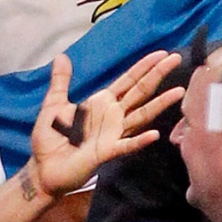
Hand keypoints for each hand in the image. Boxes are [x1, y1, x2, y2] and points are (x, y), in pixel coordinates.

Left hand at [26, 51, 185, 199]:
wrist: (43, 168)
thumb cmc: (50, 138)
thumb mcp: (53, 104)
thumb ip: (61, 81)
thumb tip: (61, 56)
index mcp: (101, 103)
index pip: (127, 81)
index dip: (143, 67)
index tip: (162, 53)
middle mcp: (113, 116)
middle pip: (140, 92)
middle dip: (157, 75)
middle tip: (176, 58)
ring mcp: (113, 134)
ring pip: (141, 115)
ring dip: (159, 104)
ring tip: (178, 92)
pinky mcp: (106, 152)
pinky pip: (126, 145)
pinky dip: (140, 140)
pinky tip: (154, 134)